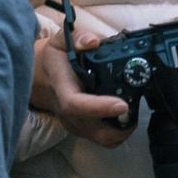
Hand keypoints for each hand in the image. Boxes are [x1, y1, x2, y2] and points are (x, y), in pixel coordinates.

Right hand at [29, 31, 135, 147]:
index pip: (76, 104)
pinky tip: (125, 115)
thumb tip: (93, 41)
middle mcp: (68, 112)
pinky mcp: (81, 130)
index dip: (99, 108)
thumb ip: (76, 37)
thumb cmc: (55, 60)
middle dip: (120, 127)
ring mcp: (74, 124)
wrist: (41, 78)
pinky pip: (102, 139)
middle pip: (94, 131)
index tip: (122, 104)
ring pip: (101, 140)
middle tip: (136, 108)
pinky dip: (118, 132)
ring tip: (133, 111)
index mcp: (62, 89)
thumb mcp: (61, 40)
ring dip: (122, 131)